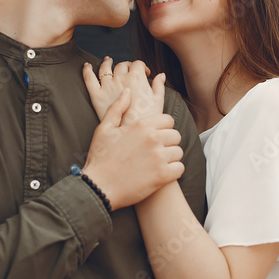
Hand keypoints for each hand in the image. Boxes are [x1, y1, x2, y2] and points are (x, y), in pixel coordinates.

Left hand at [83, 57, 165, 124]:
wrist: (133, 135)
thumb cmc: (148, 120)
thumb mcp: (158, 102)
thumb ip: (159, 87)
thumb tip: (161, 75)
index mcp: (137, 77)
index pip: (139, 64)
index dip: (143, 67)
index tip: (145, 73)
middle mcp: (121, 77)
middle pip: (123, 65)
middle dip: (127, 66)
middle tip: (129, 71)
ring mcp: (107, 85)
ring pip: (106, 67)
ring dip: (107, 62)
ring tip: (108, 60)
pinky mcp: (96, 95)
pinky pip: (89, 78)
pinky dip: (87, 70)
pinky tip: (87, 66)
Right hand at [83, 89, 183, 209]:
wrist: (98, 187)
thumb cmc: (100, 158)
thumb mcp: (104, 129)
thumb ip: (117, 108)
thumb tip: (128, 91)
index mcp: (141, 125)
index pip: (168, 120)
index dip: (163, 128)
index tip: (155, 137)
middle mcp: (153, 138)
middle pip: (176, 135)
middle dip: (168, 142)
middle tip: (156, 151)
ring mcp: (159, 157)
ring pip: (178, 152)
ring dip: (171, 157)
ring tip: (158, 163)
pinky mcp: (162, 176)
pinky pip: (180, 168)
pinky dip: (173, 172)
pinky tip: (162, 174)